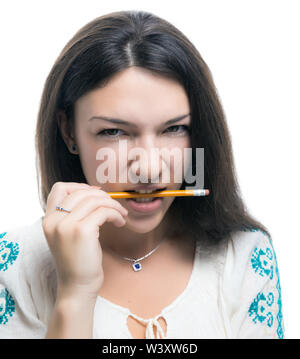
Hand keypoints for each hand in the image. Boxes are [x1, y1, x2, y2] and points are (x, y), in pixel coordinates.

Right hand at [42, 181, 127, 300]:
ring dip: (112, 204)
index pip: (59, 189)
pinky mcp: (82, 231)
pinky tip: (120, 222)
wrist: (77, 287)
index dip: (80, 186)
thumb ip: (73, 215)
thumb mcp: (68, 235)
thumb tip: (94, 192)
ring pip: (94, 200)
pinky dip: (115, 214)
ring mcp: (67, 225)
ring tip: (121, 215)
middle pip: (80, 192)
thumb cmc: (78, 261)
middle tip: (114, 205)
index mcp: (48, 220)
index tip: (96, 194)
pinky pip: (103, 211)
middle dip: (102, 195)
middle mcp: (54, 221)